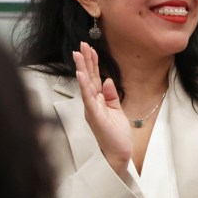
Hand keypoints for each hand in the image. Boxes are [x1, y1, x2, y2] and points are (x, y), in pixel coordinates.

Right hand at [73, 42, 132, 175]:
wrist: (119, 154)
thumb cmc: (117, 135)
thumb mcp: (117, 110)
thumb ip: (111, 95)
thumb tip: (108, 80)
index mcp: (97, 101)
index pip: (94, 78)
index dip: (92, 63)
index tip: (91, 48)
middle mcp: (92, 103)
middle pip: (88, 78)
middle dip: (85, 60)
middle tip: (82, 44)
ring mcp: (91, 109)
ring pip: (86, 84)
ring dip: (82, 68)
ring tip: (79, 54)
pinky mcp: (94, 115)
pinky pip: (88, 98)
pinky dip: (84, 86)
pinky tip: (81, 74)